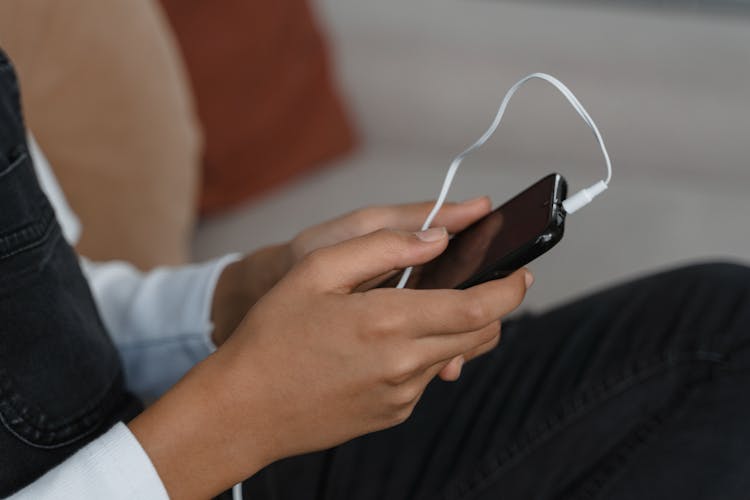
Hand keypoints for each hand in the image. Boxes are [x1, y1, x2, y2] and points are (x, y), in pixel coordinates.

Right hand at [130, 227, 530, 499]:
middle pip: (481, 334)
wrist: (243, 409)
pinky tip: (385, 344)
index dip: (511, 288)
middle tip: (478, 283)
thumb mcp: (317, 270)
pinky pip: (425, 379)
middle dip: (492, 306)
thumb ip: (384, 247)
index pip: (480, 306)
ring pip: (455, 355)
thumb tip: (437, 239)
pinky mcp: (392, 414)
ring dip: (455, 329)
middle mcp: (405, 364)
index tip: (522, 273)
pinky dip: (424, 354)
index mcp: (390, 322)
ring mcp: (401, 395)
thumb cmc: (273, 335)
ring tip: (420, 310)